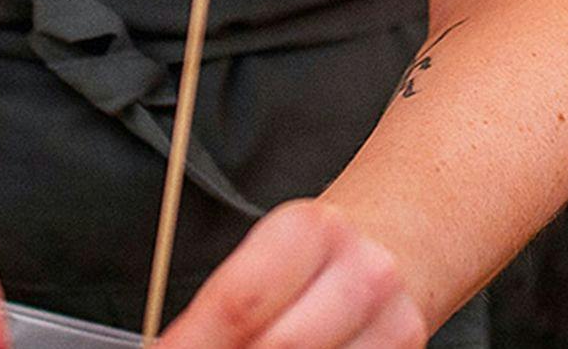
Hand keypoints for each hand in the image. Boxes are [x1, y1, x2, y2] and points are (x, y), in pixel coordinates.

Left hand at [156, 198, 423, 348]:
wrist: (393, 248)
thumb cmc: (313, 260)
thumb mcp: (266, 261)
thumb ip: (223, 310)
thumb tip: (174, 348)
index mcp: (310, 230)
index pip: (237, 304)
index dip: (193, 344)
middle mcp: (363, 272)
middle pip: (278, 348)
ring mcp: (393, 320)